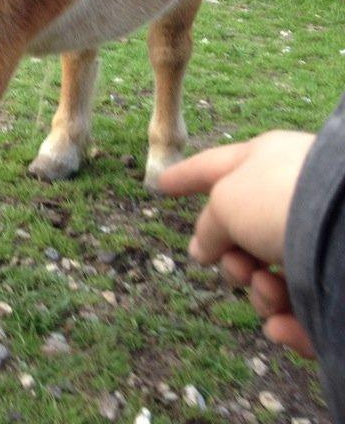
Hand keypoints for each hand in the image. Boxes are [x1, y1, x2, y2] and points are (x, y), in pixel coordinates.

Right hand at [159, 131, 316, 357]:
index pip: (213, 166)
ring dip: (260, 292)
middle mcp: (292, 199)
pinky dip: (286, 321)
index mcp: (265, 162)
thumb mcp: (226, 202)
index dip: (185, 176)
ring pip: (269, 278)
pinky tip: (283, 325)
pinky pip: (299, 310)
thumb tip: (203, 248)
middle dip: (233, 261)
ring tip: (270, 288)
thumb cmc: (283, 200)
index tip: (161, 184)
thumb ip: (208, 225)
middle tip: (240, 266)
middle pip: (241, 236)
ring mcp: (318, 243)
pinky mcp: (336, 284)